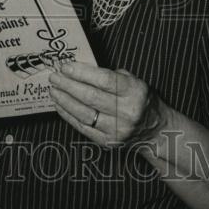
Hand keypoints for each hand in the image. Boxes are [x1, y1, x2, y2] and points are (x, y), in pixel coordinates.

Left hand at [48, 62, 162, 147]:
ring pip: (84, 113)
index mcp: (134, 92)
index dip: (82, 73)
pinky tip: (60, 105)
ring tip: (54, 90)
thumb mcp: (134, 81)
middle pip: (91, 97)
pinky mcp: (107, 142)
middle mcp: (126, 112)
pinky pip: (83, 127)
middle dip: (68, 85)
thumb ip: (111, 75)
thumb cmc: (140, 100)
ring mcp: (116, 129)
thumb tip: (80, 69)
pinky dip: (68, 115)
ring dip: (65, 100)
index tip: (66, 66)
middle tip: (54, 77)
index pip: (104, 81)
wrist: (155, 130)